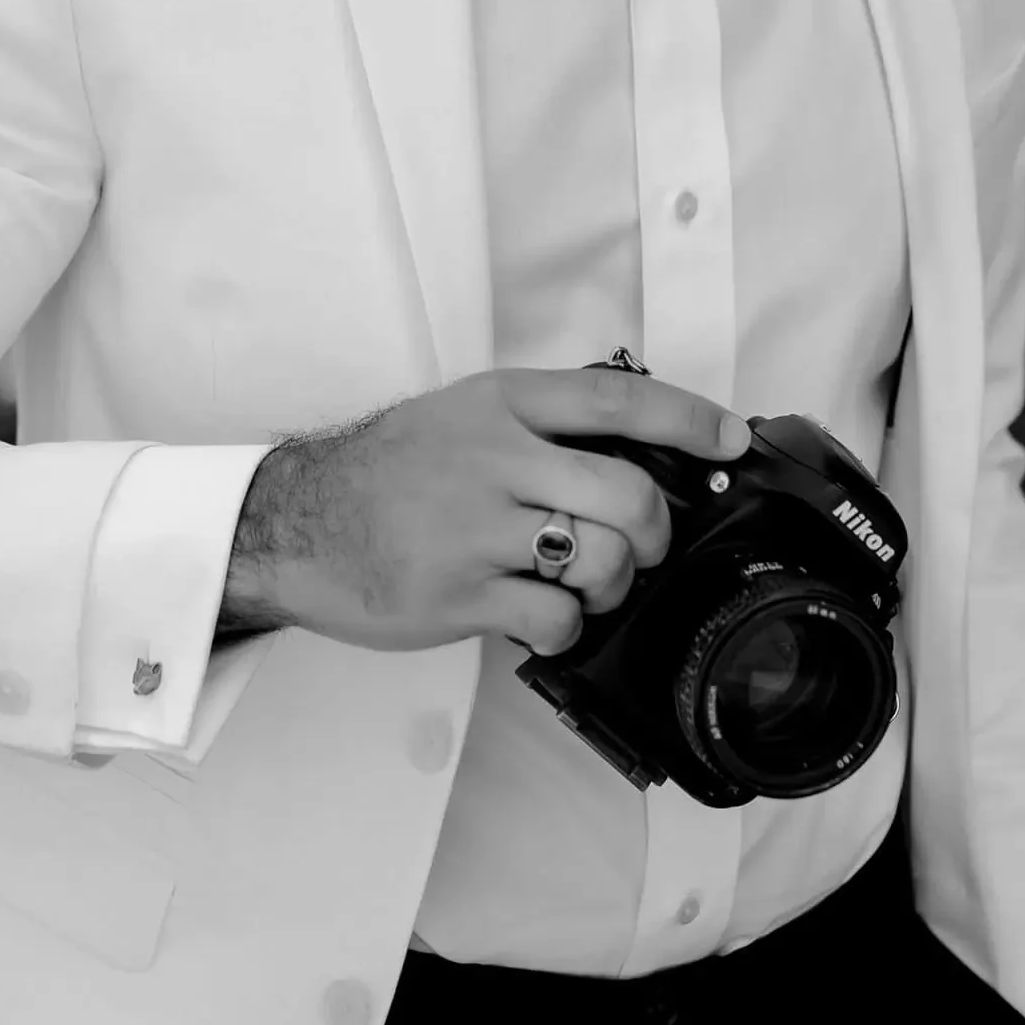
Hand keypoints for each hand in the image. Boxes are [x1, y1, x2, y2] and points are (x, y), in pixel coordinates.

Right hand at [222, 366, 752, 658]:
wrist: (293, 522)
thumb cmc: (385, 474)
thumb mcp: (460, 416)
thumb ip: (538, 426)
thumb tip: (636, 453)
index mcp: (499, 404)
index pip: (617, 400)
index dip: (690, 418)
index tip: (731, 439)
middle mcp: (492, 458)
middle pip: (627, 493)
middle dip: (654, 531)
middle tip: (639, 543)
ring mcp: (474, 528)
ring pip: (601, 558)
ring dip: (613, 582)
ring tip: (584, 582)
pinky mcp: (457, 594)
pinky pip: (555, 617)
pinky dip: (566, 625)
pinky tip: (540, 612)